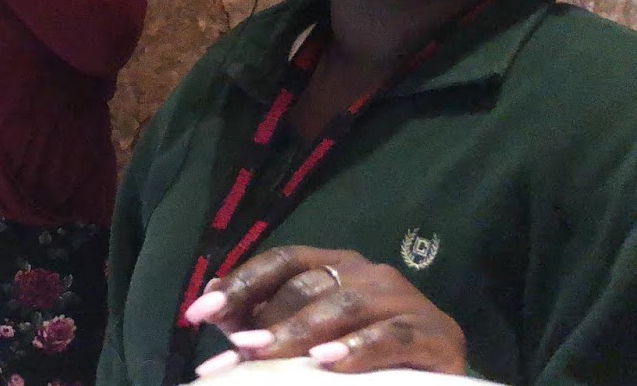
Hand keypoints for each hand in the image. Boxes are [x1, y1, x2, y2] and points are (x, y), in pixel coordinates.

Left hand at [184, 245, 465, 376]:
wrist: (437, 379)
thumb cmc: (362, 357)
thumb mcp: (304, 338)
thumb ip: (260, 322)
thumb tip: (208, 305)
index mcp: (335, 265)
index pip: (282, 262)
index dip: (240, 283)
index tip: (199, 311)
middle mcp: (368, 272)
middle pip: (309, 286)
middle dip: (267, 318)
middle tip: (238, 349)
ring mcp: (403, 298)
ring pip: (344, 306)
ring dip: (300, 331)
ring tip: (264, 353)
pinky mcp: (434, 333)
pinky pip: (391, 336)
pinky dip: (358, 349)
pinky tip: (327, 362)